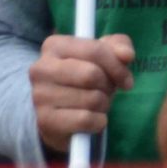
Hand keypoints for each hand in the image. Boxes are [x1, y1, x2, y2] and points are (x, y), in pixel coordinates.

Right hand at [30, 33, 134, 153]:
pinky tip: (92, 119)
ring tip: (96, 103)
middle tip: (107, 91)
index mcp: (54, 46)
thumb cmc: (85, 76)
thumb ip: (119, 46)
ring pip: (91, 99)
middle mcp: (41, 68)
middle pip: (92, 75)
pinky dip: (98, 122)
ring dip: (103, 104)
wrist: (60, 113)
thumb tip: (126, 55)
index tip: (126, 80)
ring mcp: (40, 95)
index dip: (117, 66)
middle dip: (108, 86)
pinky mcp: (45, 120)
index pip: (95, 50)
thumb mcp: (104, 54)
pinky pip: (85, 120)